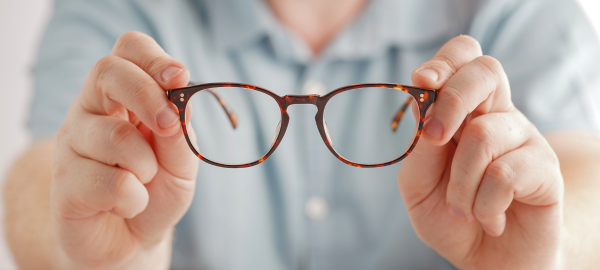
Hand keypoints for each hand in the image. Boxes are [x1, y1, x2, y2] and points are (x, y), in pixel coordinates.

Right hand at [53, 31, 197, 268]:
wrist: (132, 240)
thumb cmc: (157, 190)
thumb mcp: (182, 162)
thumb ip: (181, 134)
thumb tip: (180, 102)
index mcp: (122, 96)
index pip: (128, 51)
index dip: (154, 58)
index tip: (179, 77)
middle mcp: (91, 111)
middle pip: (107, 72)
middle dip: (148, 95)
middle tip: (169, 126)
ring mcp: (72, 143)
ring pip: (115, 136)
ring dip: (147, 168)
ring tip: (143, 183)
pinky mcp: (64, 182)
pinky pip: (112, 182)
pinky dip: (135, 199)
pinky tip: (125, 206)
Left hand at [397, 36, 562, 268]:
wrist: (487, 260)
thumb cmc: (450, 215)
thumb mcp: (417, 184)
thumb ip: (418, 148)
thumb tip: (424, 111)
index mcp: (463, 111)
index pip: (464, 59)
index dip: (444, 61)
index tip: (422, 82)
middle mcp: (497, 116)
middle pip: (486, 72)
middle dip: (450, 100)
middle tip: (435, 138)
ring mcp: (524, 140)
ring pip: (484, 135)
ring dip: (459, 183)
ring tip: (461, 209)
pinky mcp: (545, 169)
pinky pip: (504, 174)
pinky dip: (483, 205)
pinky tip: (490, 218)